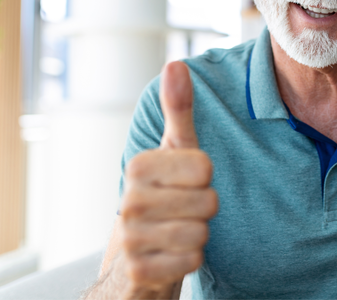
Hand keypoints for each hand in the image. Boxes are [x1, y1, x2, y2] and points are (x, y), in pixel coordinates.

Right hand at [119, 61, 217, 289]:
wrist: (136, 259)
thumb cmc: (164, 196)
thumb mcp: (174, 151)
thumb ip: (178, 110)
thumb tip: (175, 63)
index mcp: (138, 167)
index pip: (205, 168)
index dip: (205, 178)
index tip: (185, 182)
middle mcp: (128, 201)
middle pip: (208, 202)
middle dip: (204, 209)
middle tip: (182, 210)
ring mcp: (130, 239)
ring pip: (202, 234)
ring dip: (198, 236)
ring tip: (176, 231)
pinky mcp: (138, 272)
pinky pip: (192, 262)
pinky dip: (189, 261)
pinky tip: (170, 256)